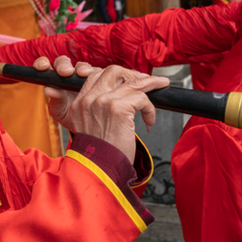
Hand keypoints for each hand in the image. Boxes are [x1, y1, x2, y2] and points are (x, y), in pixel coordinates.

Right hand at [34, 56, 168, 161]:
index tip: (129, 81)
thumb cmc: (100, 154)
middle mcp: (89, 99)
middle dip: (132, 73)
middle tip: (146, 80)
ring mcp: (103, 102)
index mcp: (80, 103)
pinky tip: (149, 120)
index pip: (96, 75)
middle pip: (113, 71)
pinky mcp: (119, 108)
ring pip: (132, 81)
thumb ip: (99, 110)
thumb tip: (122, 97)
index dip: (117, 76)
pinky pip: (142, 98)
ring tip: (161, 85)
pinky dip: (150, 108)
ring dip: (151, 83)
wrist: (99, 170)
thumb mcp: (92, 127)